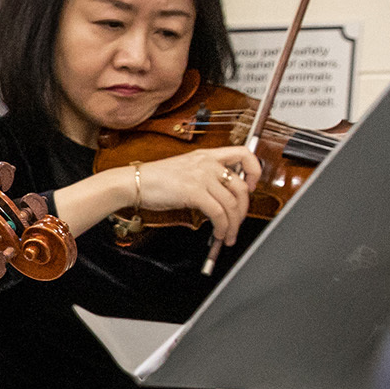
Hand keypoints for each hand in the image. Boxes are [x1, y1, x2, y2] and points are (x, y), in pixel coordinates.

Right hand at [132, 144, 261, 244]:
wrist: (135, 182)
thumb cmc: (155, 179)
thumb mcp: (186, 170)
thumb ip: (205, 177)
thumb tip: (221, 196)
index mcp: (207, 155)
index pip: (244, 153)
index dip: (254, 171)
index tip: (251, 186)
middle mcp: (208, 163)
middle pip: (242, 187)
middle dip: (244, 210)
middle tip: (238, 222)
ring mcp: (202, 177)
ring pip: (232, 203)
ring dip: (234, 224)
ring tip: (229, 235)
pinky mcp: (195, 192)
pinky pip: (219, 213)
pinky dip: (223, 227)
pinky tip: (219, 234)